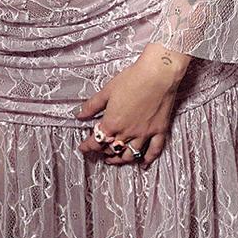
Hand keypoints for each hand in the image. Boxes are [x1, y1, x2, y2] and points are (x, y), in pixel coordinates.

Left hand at [76, 45, 189, 168]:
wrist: (159, 73)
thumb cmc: (133, 78)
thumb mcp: (108, 90)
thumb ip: (92, 106)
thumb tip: (79, 115)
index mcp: (112, 123)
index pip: (95, 142)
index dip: (87, 146)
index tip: (83, 148)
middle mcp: (127, 132)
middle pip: (111, 149)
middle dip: (102, 152)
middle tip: (99, 151)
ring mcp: (144, 134)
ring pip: (130, 154)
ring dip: (120, 160)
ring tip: (115, 160)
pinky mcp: (159, 130)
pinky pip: (153, 150)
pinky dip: (147, 159)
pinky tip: (143, 164)